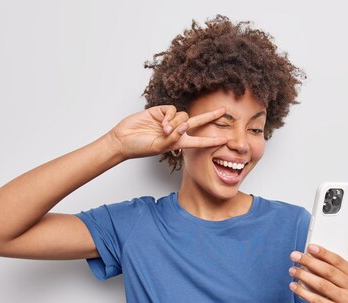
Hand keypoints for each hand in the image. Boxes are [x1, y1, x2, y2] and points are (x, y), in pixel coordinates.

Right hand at [108, 105, 228, 159]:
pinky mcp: (160, 111)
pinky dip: (170, 116)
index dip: (211, 141)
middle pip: (197, 122)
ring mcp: (168, 120)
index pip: (198, 141)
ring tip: (164, 130)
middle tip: (223, 111)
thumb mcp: (158, 147)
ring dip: (176, 123)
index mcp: (178, 143)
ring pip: (183, 116)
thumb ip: (172, 139)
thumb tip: (183, 127)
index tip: (224, 140)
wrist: (123, 139)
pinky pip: (172, 110)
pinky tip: (162, 123)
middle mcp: (176, 131)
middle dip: (210, 116)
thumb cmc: (139, 147)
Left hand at [289, 245, 347, 302]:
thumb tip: (320, 248)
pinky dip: (303, 292)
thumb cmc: (340, 300)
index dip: (323, 253)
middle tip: (294, 256)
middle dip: (309, 262)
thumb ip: (336, 268)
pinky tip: (293, 286)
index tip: (309, 247)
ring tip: (292, 270)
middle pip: (328, 272)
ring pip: (321, 285)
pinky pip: (317, 301)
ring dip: (304, 275)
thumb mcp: (343, 284)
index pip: (338, 261)